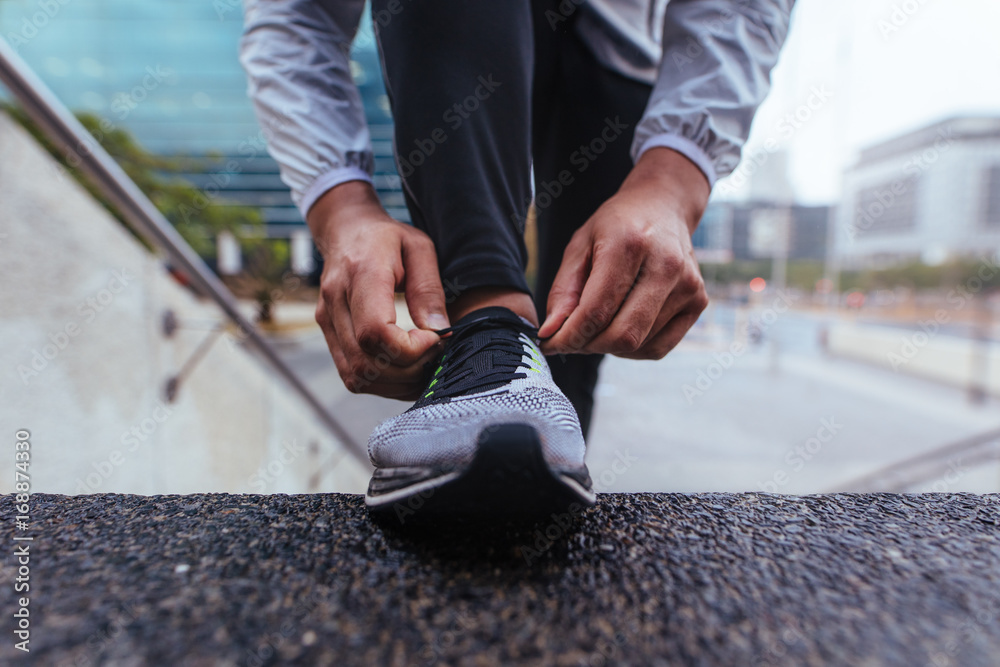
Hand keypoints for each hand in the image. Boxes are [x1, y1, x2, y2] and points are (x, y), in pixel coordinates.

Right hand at [308, 181, 449, 398]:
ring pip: (357, 376)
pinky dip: (381, 382)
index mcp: (360, 273)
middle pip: (366, 362)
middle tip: (434, 353)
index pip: (375, 332)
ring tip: (422, 363)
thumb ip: (429, 290)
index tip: (434, 338)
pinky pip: (351, 375)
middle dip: (408, 370)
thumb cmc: (387, 237)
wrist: (346, 230)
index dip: (410, 349)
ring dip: (396, 382)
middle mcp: (336, 300)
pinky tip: (404, 368)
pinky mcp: (327, 332)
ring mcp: (327, 320)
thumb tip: (438, 331)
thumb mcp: (419, 248)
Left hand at [538, 148, 709, 358]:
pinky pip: (659, 347)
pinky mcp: (698, 301)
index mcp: (630, 244)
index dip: (569, 336)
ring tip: (597, 324)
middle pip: (622, 335)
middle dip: (588, 345)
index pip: (596, 310)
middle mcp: (666, 265)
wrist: (663, 205)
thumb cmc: (616, 225)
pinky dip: (633, 348)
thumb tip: (551, 333)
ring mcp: (688, 285)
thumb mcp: (579, 245)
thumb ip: (564, 291)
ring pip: (639, 345)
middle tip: (571, 338)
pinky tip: (622, 327)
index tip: (550, 344)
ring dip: (608, 346)